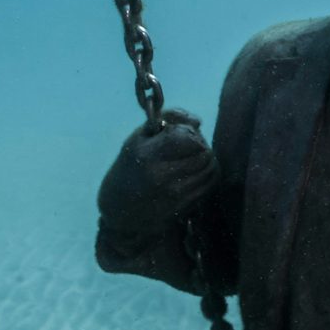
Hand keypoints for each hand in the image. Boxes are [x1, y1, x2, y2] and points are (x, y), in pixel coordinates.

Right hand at [97, 108, 219, 236]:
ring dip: (206, 159)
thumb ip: (168, 120)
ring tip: (192, 158)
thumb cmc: (131, 166)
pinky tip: (195, 173)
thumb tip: (198, 122)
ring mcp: (175, 195)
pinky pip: (210, 185)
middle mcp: (162, 177)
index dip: (189, 131)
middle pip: (204, 152)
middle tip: (189, 146)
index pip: (188, 137)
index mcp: (148, 156)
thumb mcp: (140, 137)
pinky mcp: (184, 208)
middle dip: (200, 144)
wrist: (119, 209)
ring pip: (211, 168)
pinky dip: (207, 175)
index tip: (180, 133)